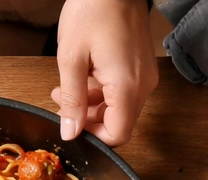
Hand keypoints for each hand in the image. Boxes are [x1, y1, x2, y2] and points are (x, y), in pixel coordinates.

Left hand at [51, 0, 157, 144]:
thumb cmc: (92, 10)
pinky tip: (84, 79)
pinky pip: (125, 92)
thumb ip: (72, 100)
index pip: (117, 134)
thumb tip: (70, 132)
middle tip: (63, 105)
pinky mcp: (142, 67)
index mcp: (127, 86)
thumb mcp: (71, 58)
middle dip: (89, 120)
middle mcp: (143, 85)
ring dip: (93, 107)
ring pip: (121, 109)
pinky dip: (104, 93)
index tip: (72, 128)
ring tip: (66, 90)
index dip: (93, 138)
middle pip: (119, 123)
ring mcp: (145, 76)